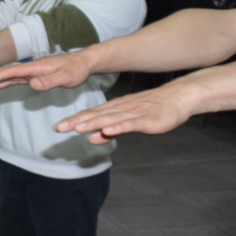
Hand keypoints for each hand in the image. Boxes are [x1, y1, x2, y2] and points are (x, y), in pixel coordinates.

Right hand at [0, 51, 92, 89]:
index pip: (15, 71)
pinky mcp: (38, 75)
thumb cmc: (76, 69)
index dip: (0, 75)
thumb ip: (49, 81)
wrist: (85, 62)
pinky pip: (20, 78)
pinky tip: (4, 84)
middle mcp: (33, 67)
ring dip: (0, 79)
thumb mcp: (65, 77)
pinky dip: (10, 80)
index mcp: (38, 67)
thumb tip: (32, 84)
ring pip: (13, 75)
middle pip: (10, 72)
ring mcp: (35, 71)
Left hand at [51, 80, 205, 144]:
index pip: (91, 115)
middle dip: (76, 122)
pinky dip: (118, 128)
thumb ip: (110, 130)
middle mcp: (120, 110)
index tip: (58, 127)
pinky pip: (131, 124)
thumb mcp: (127, 120)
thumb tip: (90, 138)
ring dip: (93, 123)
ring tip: (77, 128)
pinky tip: (107, 131)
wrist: (178, 97)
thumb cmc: (152, 109)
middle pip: (95, 116)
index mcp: (114, 109)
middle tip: (59, 128)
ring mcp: (133, 114)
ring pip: (110, 120)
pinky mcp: (147, 120)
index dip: (74, 121)